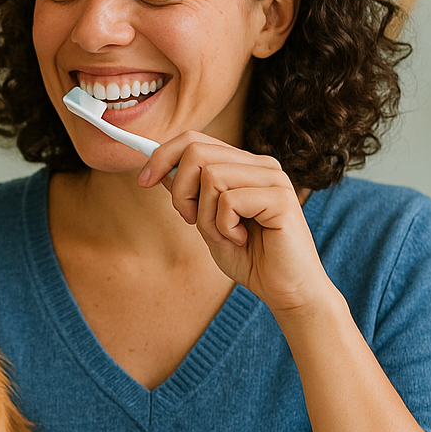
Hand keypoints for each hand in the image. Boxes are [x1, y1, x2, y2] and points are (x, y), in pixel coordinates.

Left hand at [137, 133, 334, 314]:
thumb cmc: (251, 259)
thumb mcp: (208, 224)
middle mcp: (260, 165)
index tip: (144, 180)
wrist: (286, 291)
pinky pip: (229, 200)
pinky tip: (241, 239)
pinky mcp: (280, 198)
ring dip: (205, 215)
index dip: (162, 155)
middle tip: (191, 220)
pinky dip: (223, 227)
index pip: (194, 140)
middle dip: (180, 191)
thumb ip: (191, 196)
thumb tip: (161, 171)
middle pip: (196, 151)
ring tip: (225, 235)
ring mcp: (273, 178)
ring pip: (210, 176)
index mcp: (244, 166)